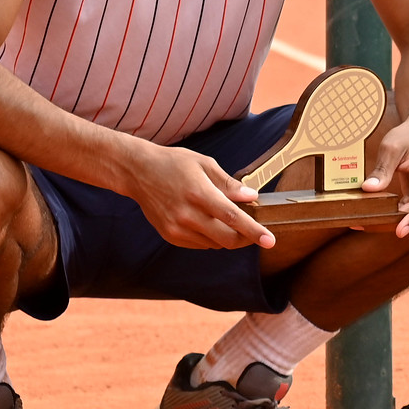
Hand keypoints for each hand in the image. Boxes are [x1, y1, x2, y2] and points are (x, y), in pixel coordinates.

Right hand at [123, 143, 274, 249]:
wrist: (138, 172)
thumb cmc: (174, 163)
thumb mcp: (204, 164)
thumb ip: (229, 183)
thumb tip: (252, 196)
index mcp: (199, 194)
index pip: (233, 218)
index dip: (254, 231)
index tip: (270, 241)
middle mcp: (187, 214)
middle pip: (226, 238)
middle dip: (246, 238)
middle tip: (254, 231)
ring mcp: (176, 228)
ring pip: (214, 243)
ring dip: (227, 236)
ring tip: (225, 218)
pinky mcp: (169, 235)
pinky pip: (199, 244)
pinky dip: (210, 237)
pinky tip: (207, 221)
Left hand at [363, 114, 408, 236]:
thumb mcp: (392, 147)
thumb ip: (382, 169)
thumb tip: (369, 188)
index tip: (400, 232)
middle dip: (390, 222)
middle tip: (360, 224)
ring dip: (389, 220)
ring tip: (362, 221)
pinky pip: (407, 210)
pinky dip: (391, 213)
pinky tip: (372, 214)